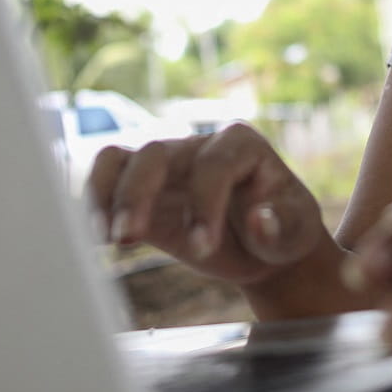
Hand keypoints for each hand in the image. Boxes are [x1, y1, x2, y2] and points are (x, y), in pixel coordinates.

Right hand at [87, 123, 327, 286]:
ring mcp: (164, 167)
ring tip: (105, 237)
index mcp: (240, 144)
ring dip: (105, 196)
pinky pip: (106, 186)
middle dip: (138, 193)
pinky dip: (94, 209)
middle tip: (131, 239)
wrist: (262, 247)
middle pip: (153, 153)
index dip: (204, 203)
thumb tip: (259, 220)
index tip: (204, 247)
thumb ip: (282, 225)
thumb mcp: (297, 229)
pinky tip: (94, 242)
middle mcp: (195, 147)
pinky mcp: (141, 194)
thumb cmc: (284, 229)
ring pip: (118, 159)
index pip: (212, 164)